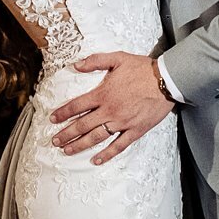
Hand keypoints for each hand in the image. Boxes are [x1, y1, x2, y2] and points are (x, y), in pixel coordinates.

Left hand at [51, 52, 173, 163]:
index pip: (77, 106)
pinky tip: (96, 160)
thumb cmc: (142, 68)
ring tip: (67, 151)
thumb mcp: (117, 58)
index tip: (52, 119)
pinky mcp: (135, 130)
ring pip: (96, 137)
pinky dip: (107, 154)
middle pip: (83, 125)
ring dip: (80, 145)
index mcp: (103, 94)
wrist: (166, 80)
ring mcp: (122, 123)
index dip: (62, 113)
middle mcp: (110, 111)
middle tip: (54, 141)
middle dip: (66, 134)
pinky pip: (119, 146)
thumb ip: (95, 61)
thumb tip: (76, 65)